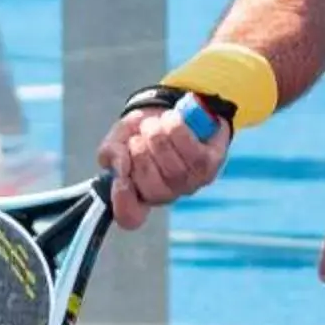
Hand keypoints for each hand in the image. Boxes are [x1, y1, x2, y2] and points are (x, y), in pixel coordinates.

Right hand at [96, 98, 228, 230]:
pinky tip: (171, 118)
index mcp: (140, 193)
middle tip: (139, 135)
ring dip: (158, 139)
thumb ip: (112, 153)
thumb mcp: (119, 138)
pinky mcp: (212, 163)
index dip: (123, 203)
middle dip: (140, 155)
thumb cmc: (142, 130)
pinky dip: (177, 130)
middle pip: (153, 190)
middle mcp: (167, 194)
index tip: (121, 180)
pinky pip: (193, 153)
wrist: (176, 107)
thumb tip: (122, 167)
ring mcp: (192, 182)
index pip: (130, 217)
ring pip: (174, 170)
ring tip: (154, 123)